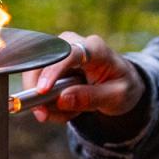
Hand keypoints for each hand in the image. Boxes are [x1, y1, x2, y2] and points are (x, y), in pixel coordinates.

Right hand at [21, 32, 144, 123]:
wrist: (121, 82)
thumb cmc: (121, 85)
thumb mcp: (116, 96)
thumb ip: (90, 98)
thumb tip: (61, 99)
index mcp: (95, 47)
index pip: (68, 54)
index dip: (52, 71)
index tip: (42, 91)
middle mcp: (73, 43)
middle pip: (43, 61)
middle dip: (38, 90)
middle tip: (43, 115)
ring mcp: (59, 52)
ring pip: (36, 73)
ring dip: (45, 100)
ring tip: (66, 114)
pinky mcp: (51, 63)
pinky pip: (38, 82)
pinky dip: (47, 101)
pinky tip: (65, 109)